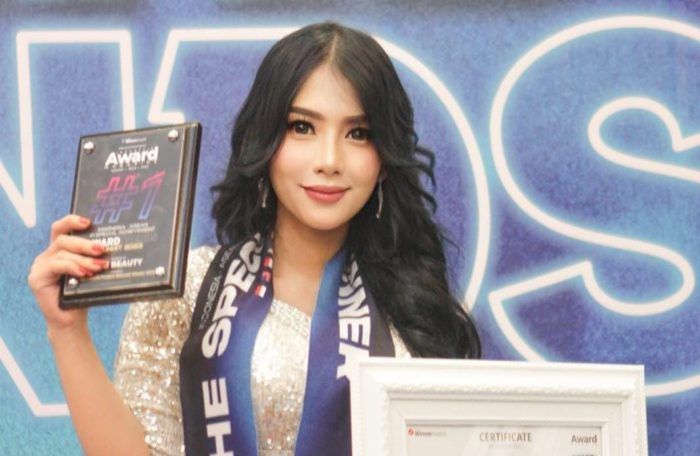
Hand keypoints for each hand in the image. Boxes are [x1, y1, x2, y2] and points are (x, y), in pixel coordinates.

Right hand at [27, 214, 108, 335]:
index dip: (72, 221)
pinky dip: (72, 267)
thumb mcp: (92, 271)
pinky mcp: (37, 278)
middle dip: (84, 243)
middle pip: (63, 239)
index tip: (89, 221)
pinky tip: (84, 273)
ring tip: (100, 265)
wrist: (72, 320)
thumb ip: (95, 258)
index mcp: (59, 251)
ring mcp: (40, 267)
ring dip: (84, 258)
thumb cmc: (84, 294)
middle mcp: (47, 256)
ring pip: (62, 253)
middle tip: (103, 249)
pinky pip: (55, 266)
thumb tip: (117, 246)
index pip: (61, 228)